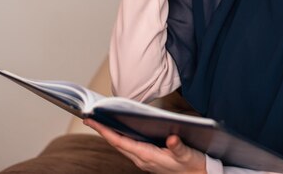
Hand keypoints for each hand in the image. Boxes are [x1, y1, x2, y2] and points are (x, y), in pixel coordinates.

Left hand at [84, 118, 206, 173]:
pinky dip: (121, 137)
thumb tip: (171, 139)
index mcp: (147, 156)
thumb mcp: (187, 155)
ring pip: (122, 145)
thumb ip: (178, 147)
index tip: (92, 121)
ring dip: (110, 133)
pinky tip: (120, 129)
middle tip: (89, 116)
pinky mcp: (149, 159)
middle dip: (102, 130)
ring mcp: (144, 160)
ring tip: (100, 120)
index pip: (120, 141)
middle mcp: (142, 159)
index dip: (105, 130)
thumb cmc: (193, 166)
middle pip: (116, 143)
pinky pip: (129, 147)